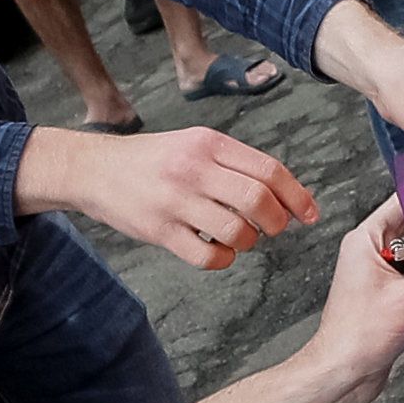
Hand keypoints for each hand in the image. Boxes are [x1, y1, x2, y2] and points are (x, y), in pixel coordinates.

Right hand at [15, 126, 315, 269]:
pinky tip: (217, 249)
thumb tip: (290, 197)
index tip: (311, 215)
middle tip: (272, 229)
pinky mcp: (158, 229)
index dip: (298, 197)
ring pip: (238, 232)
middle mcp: (192, 168)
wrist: (92, 168)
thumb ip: (238, 165)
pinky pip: (209, 256)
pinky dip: (223, 259)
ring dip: (249, 242)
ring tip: (238, 236)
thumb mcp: (195, 146)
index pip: (269, 170)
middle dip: (277, 223)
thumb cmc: (156, 161)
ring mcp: (174, 200)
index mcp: (208, 143)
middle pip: (259, 201)